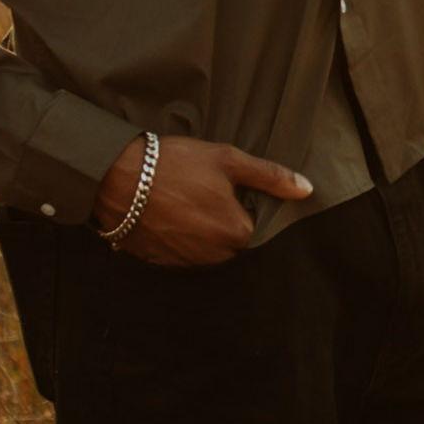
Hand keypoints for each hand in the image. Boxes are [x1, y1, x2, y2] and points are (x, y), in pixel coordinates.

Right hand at [109, 135, 314, 265]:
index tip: (220, 185)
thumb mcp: (228, 160)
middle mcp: (214, 256)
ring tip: (177, 199)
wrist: (117, 178)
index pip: (251, 223)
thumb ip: (270, 176)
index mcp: (236, 233)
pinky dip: (175, 236)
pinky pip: (178, 251)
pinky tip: (163, 213)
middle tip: (197, 189)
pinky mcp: (160, 262)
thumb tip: (306, 189)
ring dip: (197, 228)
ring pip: (203, 246)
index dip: (238, 202)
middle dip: (218, 217)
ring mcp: (185, 262)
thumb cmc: (174, 165)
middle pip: (228, 238)